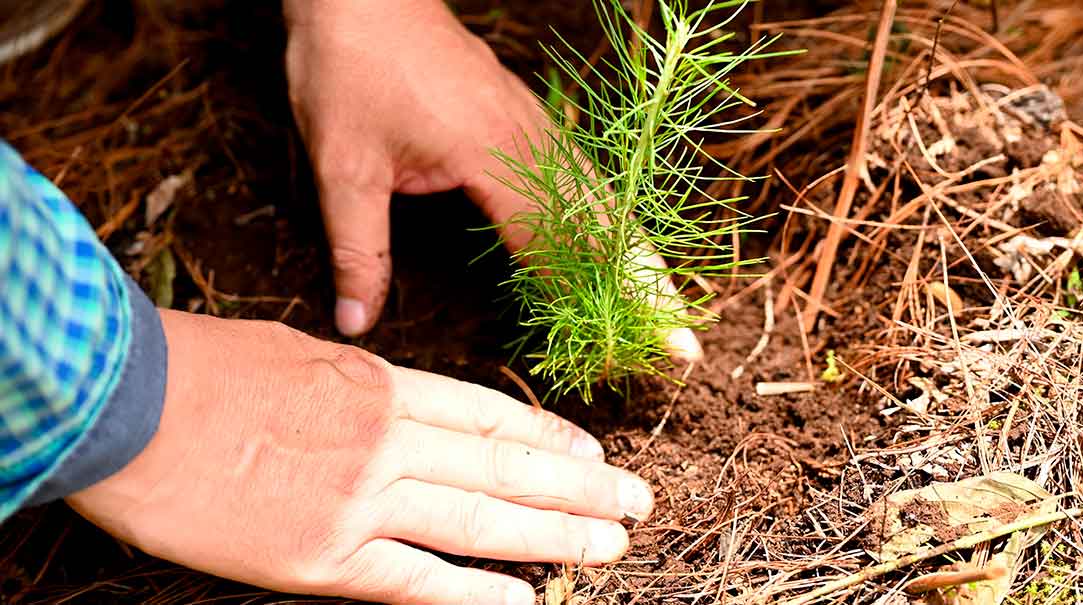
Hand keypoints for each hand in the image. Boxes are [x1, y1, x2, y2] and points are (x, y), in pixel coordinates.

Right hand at [68, 310, 653, 603]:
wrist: (125, 402)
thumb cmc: (202, 368)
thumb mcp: (299, 353)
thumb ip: (362, 387)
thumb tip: (401, 407)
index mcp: (381, 382)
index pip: (489, 414)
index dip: (550, 437)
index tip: (592, 454)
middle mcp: (388, 439)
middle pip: (505, 464)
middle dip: (580, 488)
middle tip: (638, 501)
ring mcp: (361, 499)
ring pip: (481, 518)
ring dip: (554, 535)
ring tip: (613, 544)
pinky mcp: (324, 558)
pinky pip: (419, 580)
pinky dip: (478, 593)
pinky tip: (527, 600)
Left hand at [283, 0, 702, 360]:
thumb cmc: (349, 67)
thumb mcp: (341, 165)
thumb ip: (357, 247)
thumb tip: (354, 319)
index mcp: (491, 152)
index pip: (555, 243)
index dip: (592, 301)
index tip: (629, 344)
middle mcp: (528, 137)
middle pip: (603, 222)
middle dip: (645, 286)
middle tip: (682, 343)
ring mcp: (532, 121)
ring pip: (601, 196)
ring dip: (636, 254)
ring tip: (668, 303)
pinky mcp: (524, 113)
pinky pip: (581, 173)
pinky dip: (608, 217)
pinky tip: (616, 243)